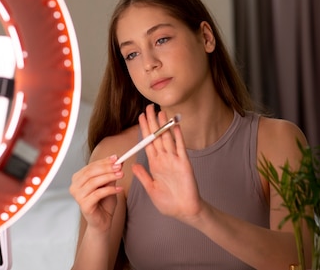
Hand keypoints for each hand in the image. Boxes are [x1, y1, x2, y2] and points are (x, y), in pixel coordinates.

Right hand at [69, 155, 122, 232]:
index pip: (91, 166)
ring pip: (94, 182)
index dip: (104, 161)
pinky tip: (119, 188)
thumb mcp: (108, 184)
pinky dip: (110, 190)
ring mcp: (78, 196)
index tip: (117, 158)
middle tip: (119, 166)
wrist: (103, 221)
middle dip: (107, 168)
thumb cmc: (104, 202)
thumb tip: (118, 160)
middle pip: (91, 172)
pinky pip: (98, 194)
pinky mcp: (84, 205)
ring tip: (121, 175)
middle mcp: (75, 186)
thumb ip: (110, 172)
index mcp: (78, 178)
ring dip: (109, 177)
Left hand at [132, 105, 202, 223]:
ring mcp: (174, 160)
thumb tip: (134, 164)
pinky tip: (175, 125)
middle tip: (149, 107)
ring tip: (160, 111)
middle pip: (156, 137)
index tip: (141, 117)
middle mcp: (164, 159)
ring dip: (164, 125)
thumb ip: (143, 176)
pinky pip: (180, 147)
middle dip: (152, 122)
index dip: (144, 129)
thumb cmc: (169, 203)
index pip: (148, 143)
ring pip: (167, 138)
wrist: (185, 212)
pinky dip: (178, 136)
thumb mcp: (151, 189)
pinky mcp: (184, 164)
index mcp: (155, 164)